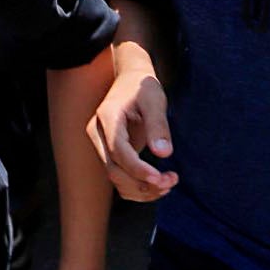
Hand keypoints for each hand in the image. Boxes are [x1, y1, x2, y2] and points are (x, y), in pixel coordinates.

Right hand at [88, 66, 178, 200]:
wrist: (129, 80)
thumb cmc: (143, 87)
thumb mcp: (154, 99)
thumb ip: (158, 125)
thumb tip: (163, 154)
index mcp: (107, 116)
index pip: (118, 151)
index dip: (138, 169)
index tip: (161, 178)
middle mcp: (97, 133)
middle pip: (114, 170)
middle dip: (142, 183)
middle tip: (171, 181)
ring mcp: (100, 145)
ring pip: (115, 179)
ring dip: (140, 190)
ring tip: (168, 184)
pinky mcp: (108, 153)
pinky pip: (119, 177)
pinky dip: (136, 187)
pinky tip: (158, 184)